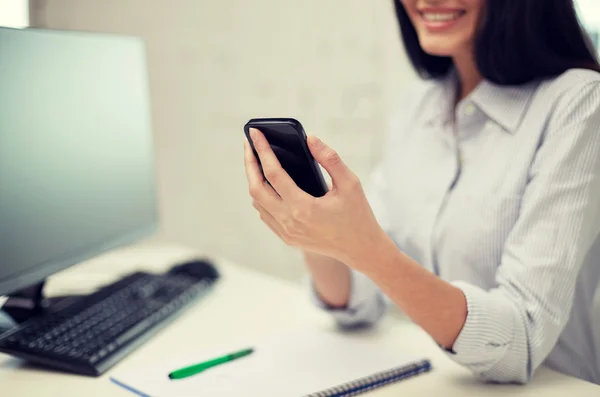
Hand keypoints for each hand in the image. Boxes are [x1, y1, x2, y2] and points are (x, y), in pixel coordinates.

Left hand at [243, 128, 387, 269]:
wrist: (360, 249)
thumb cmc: (357, 215)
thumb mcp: (350, 183)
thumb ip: (330, 159)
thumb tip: (310, 139)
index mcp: (304, 208)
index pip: (273, 174)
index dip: (262, 150)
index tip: (255, 133)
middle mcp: (290, 222)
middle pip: (256, 189)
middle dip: (249, 164)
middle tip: (250, 144)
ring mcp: (286, 232)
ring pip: (258, 203)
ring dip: (254, 181)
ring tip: (257, 161)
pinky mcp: (287, 238)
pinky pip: (265, 215)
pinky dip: (262, 197)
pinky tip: (267, 183)